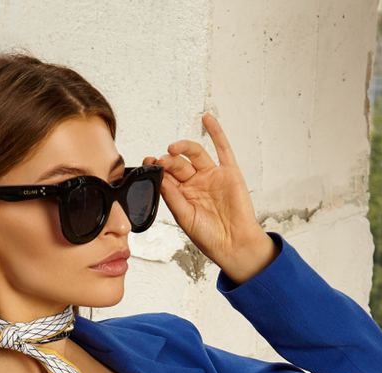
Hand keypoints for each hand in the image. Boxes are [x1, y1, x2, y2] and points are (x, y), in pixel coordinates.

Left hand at [143, 112, 267, 273]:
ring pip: (196, 154)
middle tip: (161, 161)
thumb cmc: (210, 237)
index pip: (167, 175)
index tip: (148, 162)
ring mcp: (212, 176)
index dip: (157, 167)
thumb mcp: (185, 217)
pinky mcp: (229, 172)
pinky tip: (207, 118)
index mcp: (183, 195)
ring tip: (172, 148)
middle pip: (179, 164)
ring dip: (183, 147)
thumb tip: (159, 178)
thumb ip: (173, 197)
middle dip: (169, 161)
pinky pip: (223, 148)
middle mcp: (196, 183)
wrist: (234, 245)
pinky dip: (216, 132)